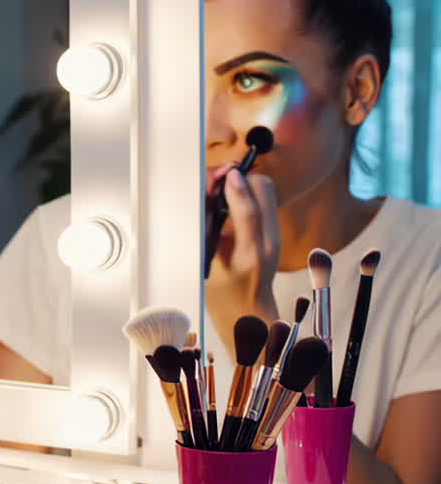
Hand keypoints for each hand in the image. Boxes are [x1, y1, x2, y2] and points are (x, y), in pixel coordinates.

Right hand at [206, 165, 280, 319]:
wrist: (248, 310)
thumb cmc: (223, 290)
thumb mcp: (209, 260)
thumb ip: (209, 227)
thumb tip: (208, 194)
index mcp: (250, 254)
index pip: (249, 211)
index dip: (235, 189)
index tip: (225, 174)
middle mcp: (269, 242)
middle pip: (264, 190)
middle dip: (242, 180)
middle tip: (221, 182)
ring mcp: (275, 236)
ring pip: (267, 190)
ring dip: (247, 184)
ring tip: (226, 190)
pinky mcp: (275, 232)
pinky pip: (267, 199)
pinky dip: (251, 193)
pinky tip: (234, 201)